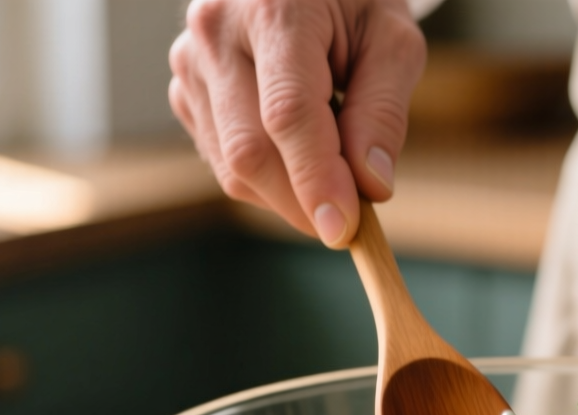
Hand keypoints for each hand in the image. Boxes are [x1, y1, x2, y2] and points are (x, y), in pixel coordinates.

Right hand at [169, 0, 425, 245]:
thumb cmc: (353, 1)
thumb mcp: (392, 40)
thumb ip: (384, 111)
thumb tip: (372, 186)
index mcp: (272, 8)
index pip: (287, 114)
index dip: (316, 179)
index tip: (345, 229)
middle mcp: (215, 33)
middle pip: (251, 151)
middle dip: (304, 201)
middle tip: (354, 219)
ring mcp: (190, 64)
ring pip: (233, 167)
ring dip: (290, 193)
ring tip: (332, 160)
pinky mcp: (185, 93)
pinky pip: (224, 164)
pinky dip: (269, 180)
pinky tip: (298, 151)